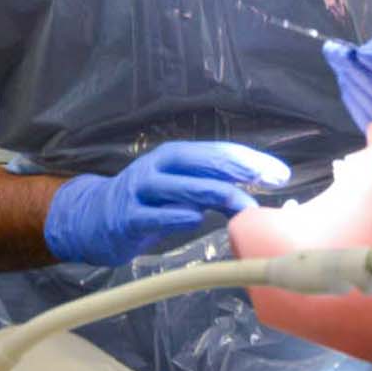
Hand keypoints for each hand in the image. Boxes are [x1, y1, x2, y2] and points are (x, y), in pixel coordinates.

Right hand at [43, 140, 290, 265]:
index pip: (218, 152)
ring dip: (219, 195)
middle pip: (205, 163)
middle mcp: (158, 167)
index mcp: (174, 156)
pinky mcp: (128, 218)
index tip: (280, 173)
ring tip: (245, 206)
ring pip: (186, 188)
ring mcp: (141, 191)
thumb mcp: (177, 189)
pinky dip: (179, 216)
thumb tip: (255, 197)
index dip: (250, 160)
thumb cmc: (145, 203)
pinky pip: (157, 216)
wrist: (91, 218)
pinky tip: (196, 217)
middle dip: (242, 170)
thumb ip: (210, 189)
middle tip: (271, 182)